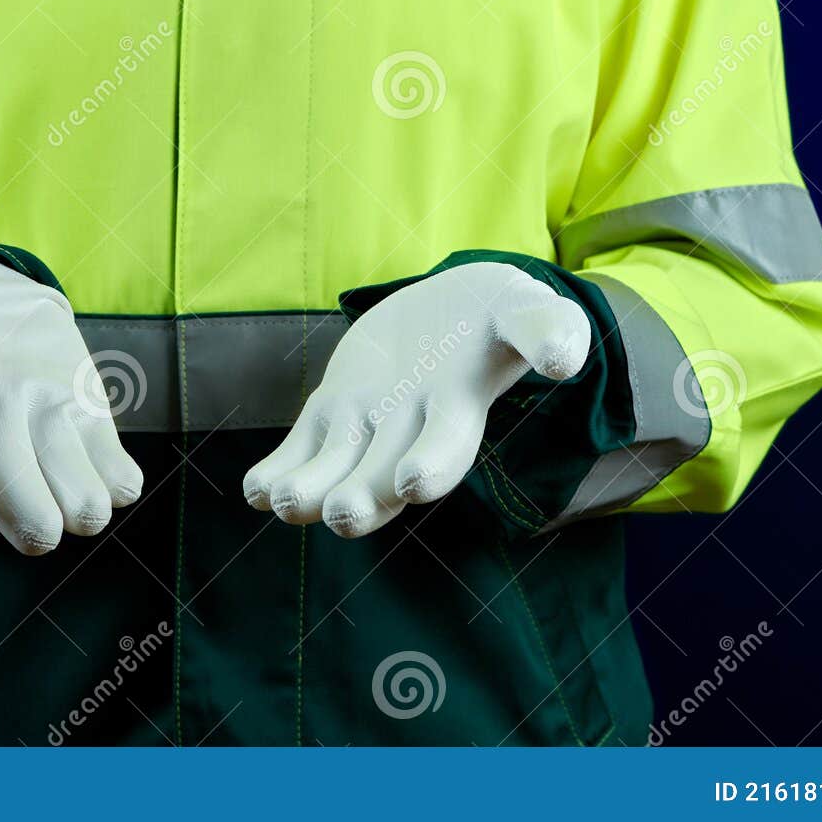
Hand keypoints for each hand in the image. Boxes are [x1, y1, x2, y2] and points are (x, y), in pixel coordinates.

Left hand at [243, 262, 589, 537]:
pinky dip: (277, 471)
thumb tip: (566, 358)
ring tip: (283, 500)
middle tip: (340, 513)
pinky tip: (255, 491)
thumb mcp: (531, 311)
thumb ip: (549, 331)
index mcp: (457, 410)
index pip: (446, 447)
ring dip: (308, 490)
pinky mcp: (333, 409)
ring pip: (334, 469)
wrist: (457, 309)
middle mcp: (409, 431)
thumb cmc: (502, 314)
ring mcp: (368, 423)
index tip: (411, 482)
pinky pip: (301, 448)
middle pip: (383, 476)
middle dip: (362, 499)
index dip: (431, 465)